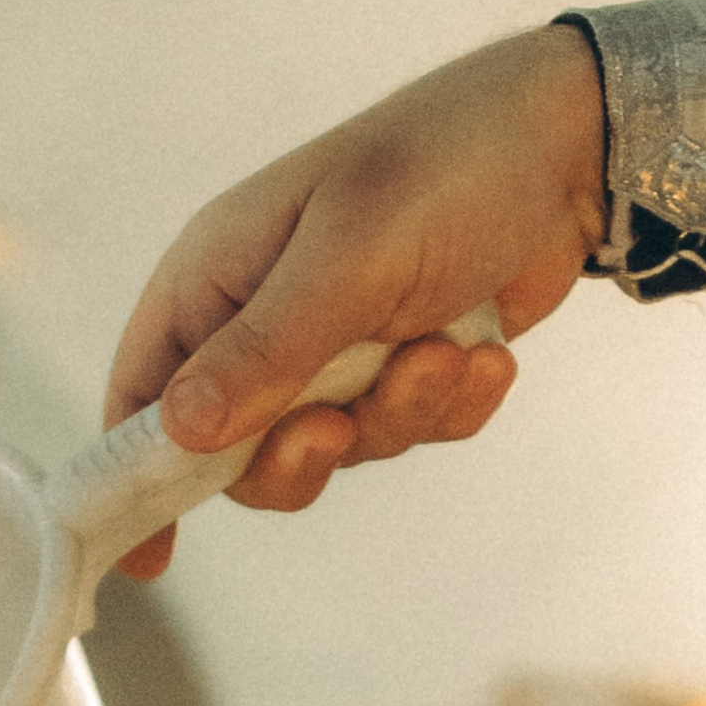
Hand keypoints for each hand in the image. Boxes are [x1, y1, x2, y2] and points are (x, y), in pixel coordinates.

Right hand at [101, 23, 606, 570]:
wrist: (569, 145)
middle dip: (299, 454)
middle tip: (340, 427)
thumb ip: (265, 351)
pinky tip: (485, 352)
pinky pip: (409, 434)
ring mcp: (334, 351)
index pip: (144, 395)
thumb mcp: (346, 259)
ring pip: (337, 451)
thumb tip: (178, 433)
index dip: (136, 478)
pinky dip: (451, 406)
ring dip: (400, 414)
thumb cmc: (440, 168)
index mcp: (215, 279)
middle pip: (238, 454)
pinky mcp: (402, 370)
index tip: (151, 560)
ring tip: (448, 350)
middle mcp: (262, 321)